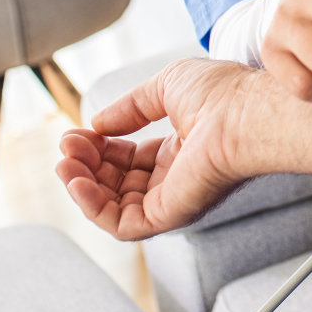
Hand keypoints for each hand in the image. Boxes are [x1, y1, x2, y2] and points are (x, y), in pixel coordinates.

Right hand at [55, 58, 257, 240]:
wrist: (245, 111)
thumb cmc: (222, 93)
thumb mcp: (166, 87)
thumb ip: (131, 107)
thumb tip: (98, 123)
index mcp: (182, 150)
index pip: (129, 158)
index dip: (100, 146)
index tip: (77, 132)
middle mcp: (178, 178)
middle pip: (117, 183)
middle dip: (86, 164)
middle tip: (68, 145)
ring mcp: (174, 198)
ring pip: (114, 206)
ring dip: (82, 185)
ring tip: (66, 161)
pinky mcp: (170, 215)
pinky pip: (121, 225)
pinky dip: (92, 207)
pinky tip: (77, 181)